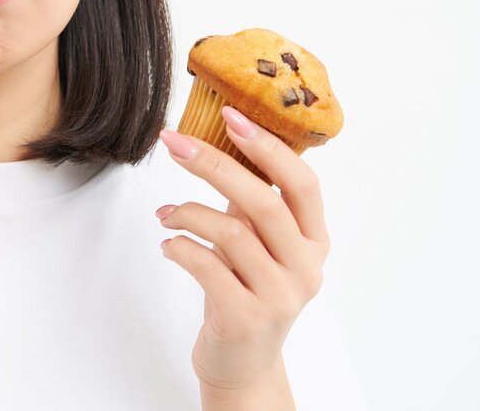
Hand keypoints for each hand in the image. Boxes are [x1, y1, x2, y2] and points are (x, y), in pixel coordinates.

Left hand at [156, 106, 329, 395]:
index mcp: (314, 241)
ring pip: (232, 233)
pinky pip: (207, 267)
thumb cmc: (246, 291)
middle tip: (175, 143)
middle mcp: (305, 268)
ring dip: (188, 212)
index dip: (268, 146)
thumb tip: (219, 139)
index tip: (231, 115)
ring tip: (165, 213)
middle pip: (264, 202)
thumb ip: (251, 201)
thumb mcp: (258, 243)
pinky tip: (168, 244)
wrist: (243, 364)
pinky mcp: (246, 318)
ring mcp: (279, 296)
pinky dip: (180, 247)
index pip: (302, 183)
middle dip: (214, 164)